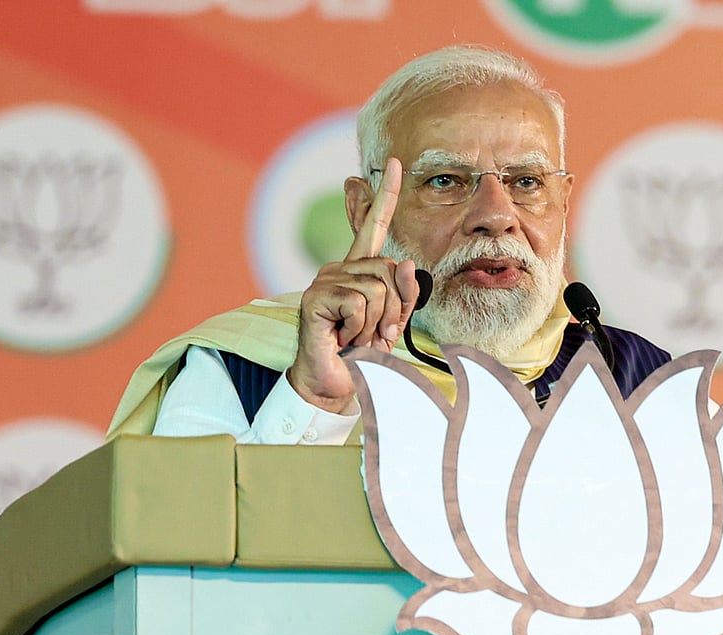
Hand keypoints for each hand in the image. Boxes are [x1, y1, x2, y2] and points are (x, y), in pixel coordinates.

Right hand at [287, 158, 418, 413]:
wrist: (333, 385)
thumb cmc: (363, 354)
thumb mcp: (394, 321)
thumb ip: (406, 294)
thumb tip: (407, 263)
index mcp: (360, 270)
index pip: (373, 226)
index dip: (384, 195)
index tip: (394, 163)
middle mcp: (340, 269)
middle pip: (392, 270)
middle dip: (395, 308)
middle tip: (375, 332)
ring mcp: (325, 281)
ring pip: (379, 289)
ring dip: (377, 322)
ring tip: (358, 337)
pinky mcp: (315, 298)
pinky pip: (359, 303)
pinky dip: (360, 329)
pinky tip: (344, 338)